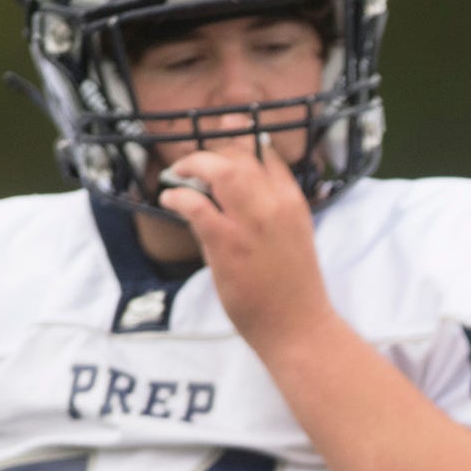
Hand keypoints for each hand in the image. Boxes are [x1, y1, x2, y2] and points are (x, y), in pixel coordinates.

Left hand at [156, 139, 335, 355]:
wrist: (300, 327)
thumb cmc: (294, 288)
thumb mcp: (292, 237)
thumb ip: (269, 212)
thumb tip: (232, 194)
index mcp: (293, 202)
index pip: (267, 155)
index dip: (241, 143)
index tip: (222, 147)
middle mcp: (275, 205)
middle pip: (239, 155)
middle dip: (211, 154)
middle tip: (194, 165)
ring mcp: (251, 223)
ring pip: (220, 170)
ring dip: (193, 165)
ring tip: (179, 173)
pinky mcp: (227, 244)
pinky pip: (195, 204)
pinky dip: (177, 196)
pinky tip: (170, 200)